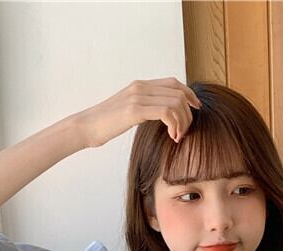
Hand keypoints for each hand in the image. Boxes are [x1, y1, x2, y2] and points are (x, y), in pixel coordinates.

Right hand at [75, 77, 200, 148]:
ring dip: (182, 122)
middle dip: (188, 113)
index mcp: (140, 85)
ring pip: (175, 102)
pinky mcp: (134, 110)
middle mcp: (140, 87)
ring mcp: (137, 96)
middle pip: (179, 92)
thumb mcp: (129, 112)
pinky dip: (174, 124)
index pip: (174, 83)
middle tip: (184, 132)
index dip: (189, 95)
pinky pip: (166, 112)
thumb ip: (146, 108)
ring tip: (177, 136)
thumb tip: (164, 116)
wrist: (86, 127)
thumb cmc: (106, 124)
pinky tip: (171, 136)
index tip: (196, 111)